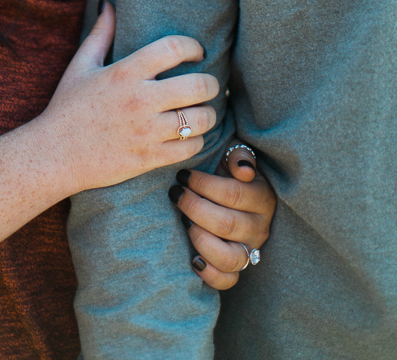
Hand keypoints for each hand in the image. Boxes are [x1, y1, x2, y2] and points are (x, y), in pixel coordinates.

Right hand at [39, 2, 219, 194]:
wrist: (54, 155)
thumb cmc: (67, 108)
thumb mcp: (81, 66)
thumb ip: (100, 33)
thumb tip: (108, 4)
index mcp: (125, 72)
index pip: (173, 48)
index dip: (194, 47)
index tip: (196, 52)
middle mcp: (140, 100)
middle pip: (198, 85)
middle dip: (211, 83)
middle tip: (207, 84)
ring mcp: (146, 131)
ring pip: (200, 119)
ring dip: (207, 114)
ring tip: (201, 111)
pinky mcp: (149, 158)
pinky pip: (190, 147)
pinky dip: (196, 140)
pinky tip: (189, 134)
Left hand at [168, 145, 275, 288]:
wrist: (233, 197)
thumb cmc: (228, 173)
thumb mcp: (235, 157)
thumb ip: (240, 156)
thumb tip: (243, 170)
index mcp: (262, 197)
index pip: (233, 194)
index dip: (203, 184)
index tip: (182, 176)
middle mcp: (260, 227)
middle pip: (227, 224)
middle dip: (194, 207)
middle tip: (176, 194)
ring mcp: (250, 251)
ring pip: (229, 257)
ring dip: (200, 239)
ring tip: (184, 221)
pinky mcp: (239, 270)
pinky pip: (227, 281)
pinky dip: (208, 273)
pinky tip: (192, 257)